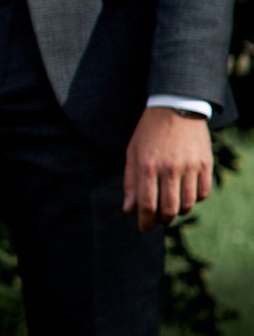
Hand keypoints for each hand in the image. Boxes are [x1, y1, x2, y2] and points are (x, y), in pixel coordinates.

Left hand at [123, 105, 214, 230]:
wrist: (176, 107)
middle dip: (162, 220)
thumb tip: (129, 209)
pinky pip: (203, 192)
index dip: (145, 222)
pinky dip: (195, 199)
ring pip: (187, 204)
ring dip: (179, 212)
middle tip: (159, 218)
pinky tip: (187, 195)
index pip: (147, 206)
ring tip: (173, 207)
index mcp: (147, 167)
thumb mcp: (133, 153)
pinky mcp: (205, 163)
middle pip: (169, 209)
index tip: (144, 228)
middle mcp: (169, 169)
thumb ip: (130, 182)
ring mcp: (189, 166)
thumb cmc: (149, 132)